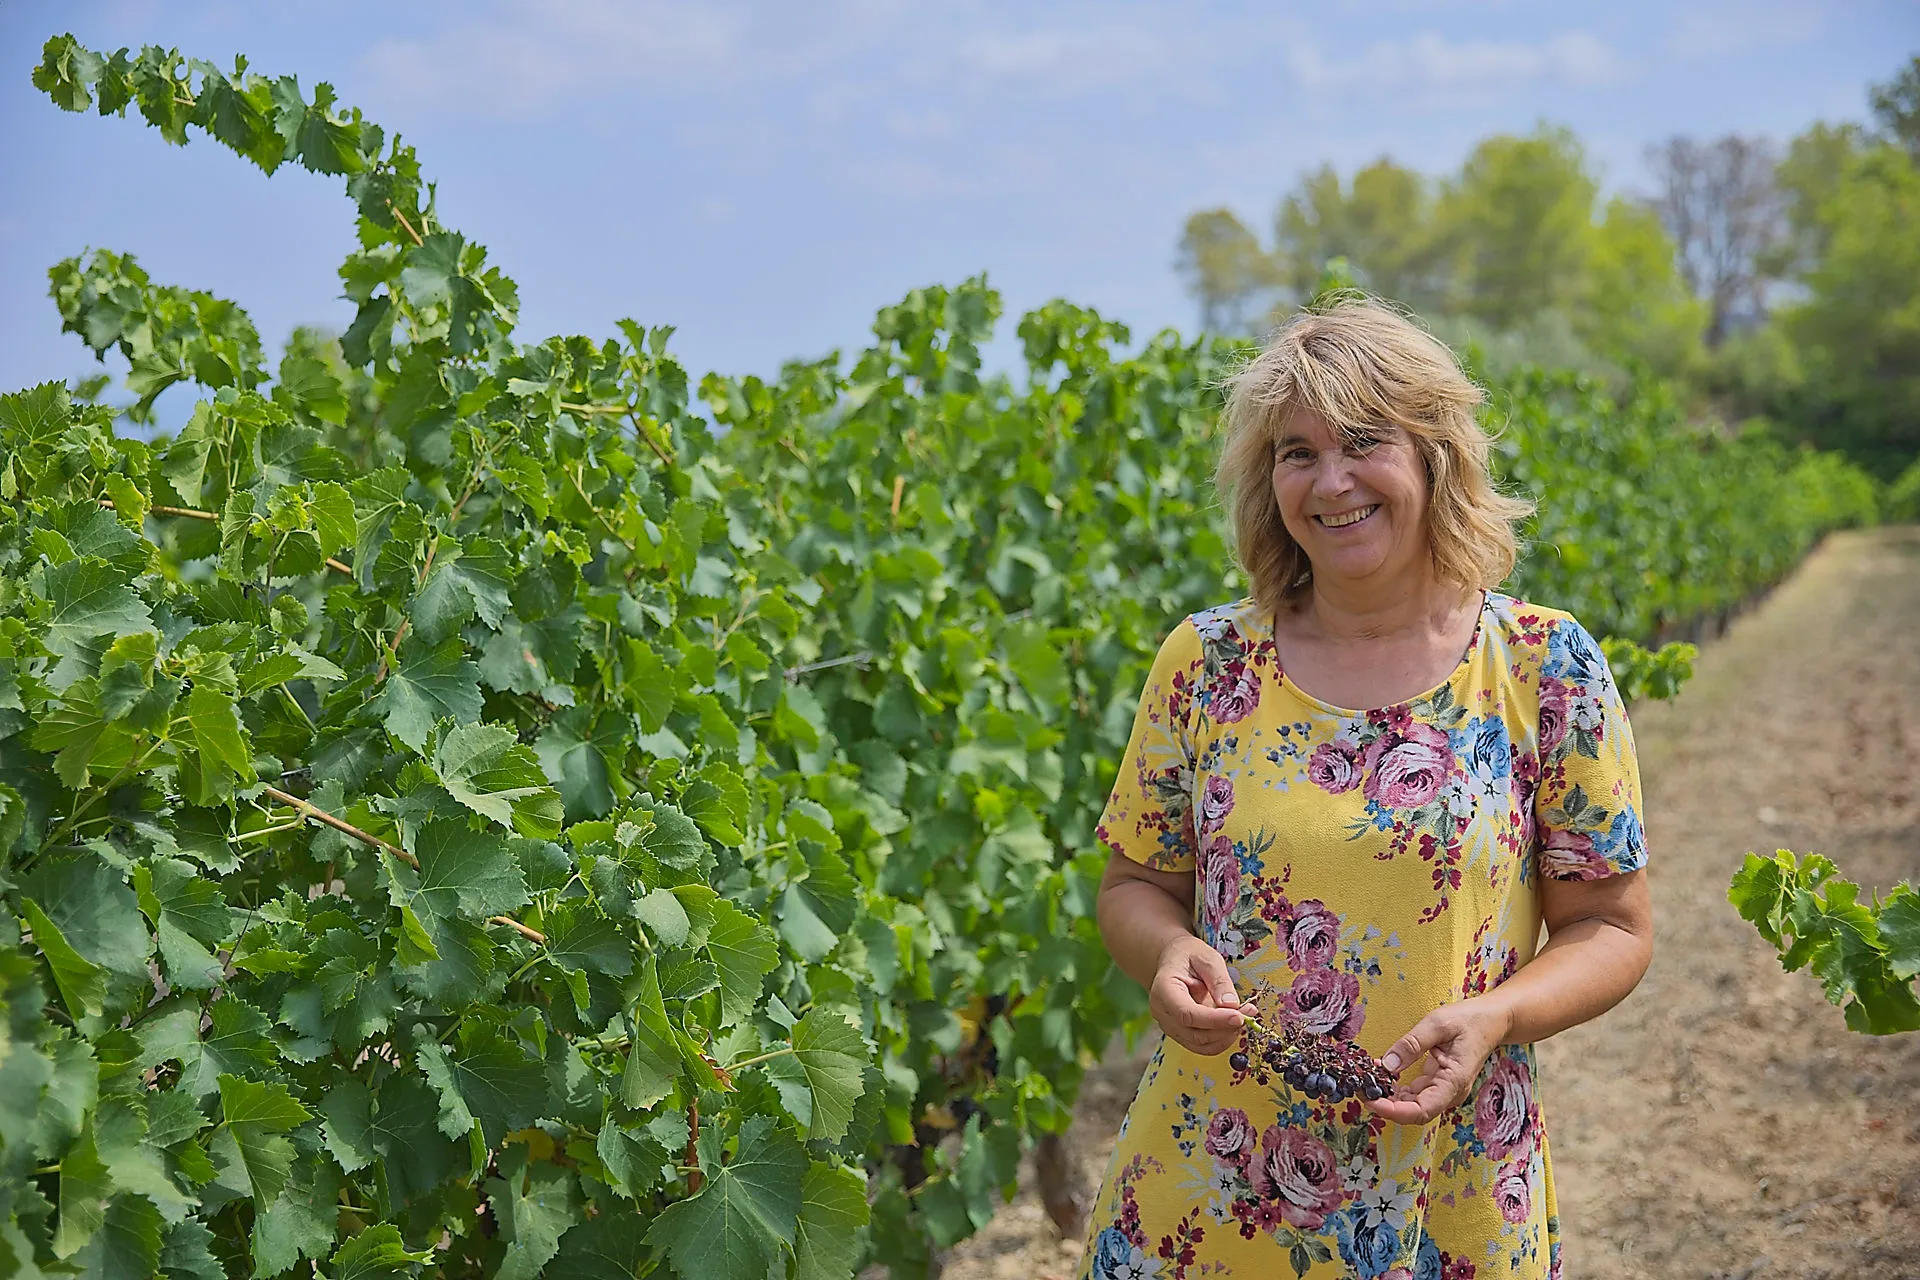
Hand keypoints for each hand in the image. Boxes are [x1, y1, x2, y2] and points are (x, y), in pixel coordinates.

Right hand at [1147, 934, 1257, 1055]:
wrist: (1175, 961)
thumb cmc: (1190, 956)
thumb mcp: (1207, 958)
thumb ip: (1219, 980)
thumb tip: (1231, 1006)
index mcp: (1164, 990)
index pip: (1187, 1014)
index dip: (1214, 1020)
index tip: (1239, 1017)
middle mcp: (1162, 1013)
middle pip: (1194, 1034)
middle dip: (1225, 1028)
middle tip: (1248, 1012)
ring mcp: (1170, 1026)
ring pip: (1200, 1044)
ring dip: (1226, 1036)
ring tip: (1243, 1015)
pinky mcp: (1181, 1034)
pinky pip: (1203, 1046)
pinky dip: (1222, 1039)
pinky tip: (1233, 1023)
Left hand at [1365, 997, 1510, 1125]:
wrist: (1493, 1020)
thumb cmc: (1470, 1020)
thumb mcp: (1439, 1023)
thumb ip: (1412, 1044)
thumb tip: (1387, 1064)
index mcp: (1453, 1082)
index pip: (1421, 1110)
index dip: (1394, 1111)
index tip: (1370, 1101)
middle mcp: (1449, 1093)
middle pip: (1414, 1112)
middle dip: (1386, 1105)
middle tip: (1359, 1089)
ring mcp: (1443, 1090)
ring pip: (1412, 1105)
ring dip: (1388, 1098)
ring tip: (1365, 1081)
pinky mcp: (1438, 1083)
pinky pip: (1414, 1094)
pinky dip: (1396, 1088)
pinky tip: (1380, 1075)